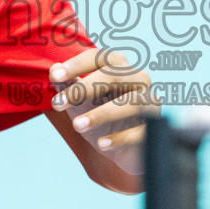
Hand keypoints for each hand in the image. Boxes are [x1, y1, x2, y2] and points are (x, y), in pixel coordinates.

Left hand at [49, 48, 156, 175]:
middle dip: (84, 88)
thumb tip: (54, 70)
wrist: (121, 151)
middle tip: (58, 104)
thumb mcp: (80, 103)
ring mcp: (151, 103)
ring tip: (77, 126)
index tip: (54, 76)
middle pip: (115, 75)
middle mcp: (139, 80)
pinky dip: (120, 138)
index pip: (100, 57)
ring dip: (102, 113)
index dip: (77, 64)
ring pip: (132, 102)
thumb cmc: (100, 119)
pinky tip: (102, 144)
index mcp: (120, 68)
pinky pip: (141, 131)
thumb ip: (68, 85)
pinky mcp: (155, 128)